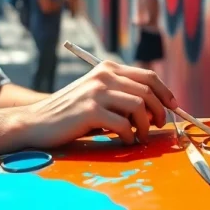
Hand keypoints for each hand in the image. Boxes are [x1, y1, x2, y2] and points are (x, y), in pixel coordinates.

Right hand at [14, 60, 176, 148]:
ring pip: (140, 106)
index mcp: (106, 68)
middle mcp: (103, 75)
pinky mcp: (90, 110)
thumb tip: (154, 109)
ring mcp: (96, 91)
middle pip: (148, 90)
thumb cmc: (70, 113)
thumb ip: (120, 95)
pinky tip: (123, 141)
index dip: (164, 92)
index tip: (172, 107)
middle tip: (158, 127)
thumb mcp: (96, 95)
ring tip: (140, 137)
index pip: (148, 76)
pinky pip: (124, 124)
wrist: (36, 122)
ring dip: (145, 126)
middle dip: (159, 111)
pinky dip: (129, 136)